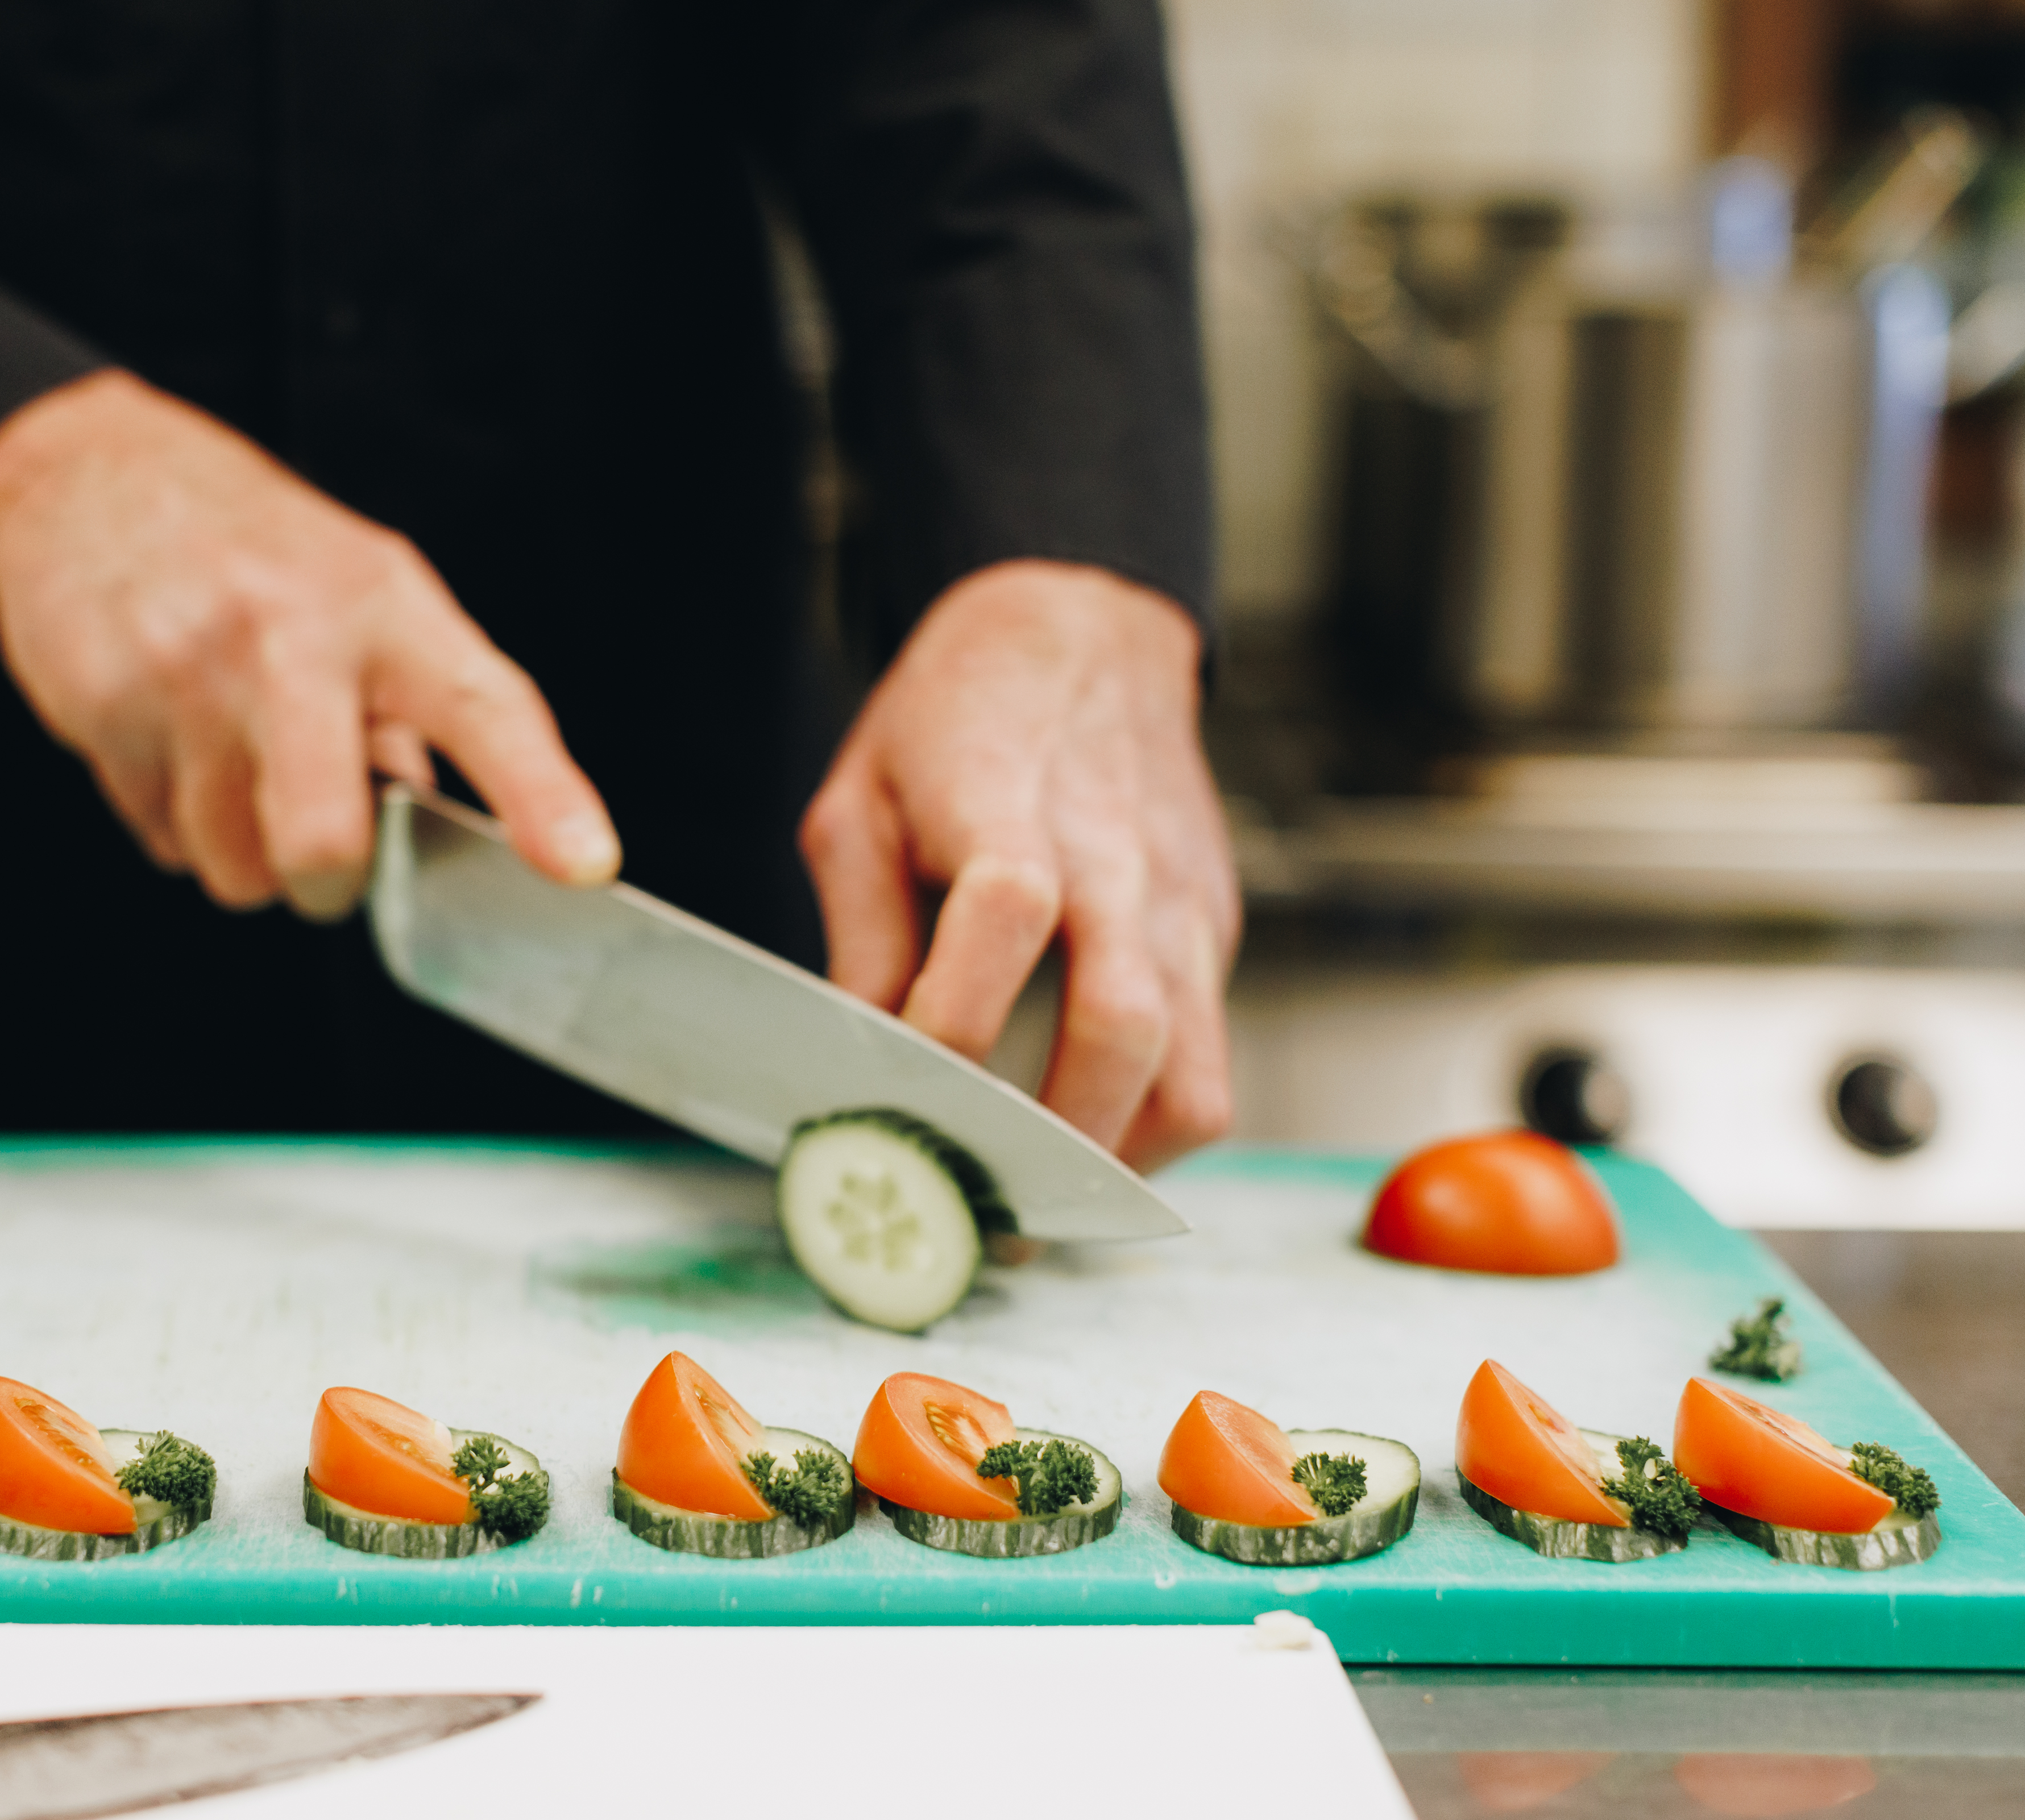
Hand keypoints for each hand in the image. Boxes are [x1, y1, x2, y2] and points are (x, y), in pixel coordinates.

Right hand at [0, 369, 619, 917]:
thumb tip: (428, 821)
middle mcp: (291, 633)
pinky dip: (170, 816)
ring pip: (232, 863)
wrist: (91, 474)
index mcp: (384, 605)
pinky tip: (168, 738)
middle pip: (323, 839)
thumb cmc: (251, 551)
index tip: (585, 864)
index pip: (483, 708)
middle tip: (319, 854)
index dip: (540, 795)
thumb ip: (416, 711)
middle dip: (325, 883)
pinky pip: (157, 836)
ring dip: (237, 847)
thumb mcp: (362, 593)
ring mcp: (188, 669)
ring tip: (229, 759)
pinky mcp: (104, 704)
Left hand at [800, 560, 1238, 1170]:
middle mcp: (1119, 865)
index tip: (894, 1107)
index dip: (946, 1035)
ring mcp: (1182, 906)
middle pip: (1122, 1030)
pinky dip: (1152, 1123)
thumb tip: (858, 1063)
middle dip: (1050, 1144)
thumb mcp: (862, 801)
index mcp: (1012, 809)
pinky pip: (1209, 1061)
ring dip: (1118, 1161)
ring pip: (1194, 1075)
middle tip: (982, 1215)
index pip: (1001, 927)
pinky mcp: (1213, 933)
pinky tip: (1082, 1137)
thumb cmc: (956, 718)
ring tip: (1040, 1206)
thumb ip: (862, 934)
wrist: (1084, 632)